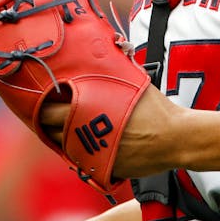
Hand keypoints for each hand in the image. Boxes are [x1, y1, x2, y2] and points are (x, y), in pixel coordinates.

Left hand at [41, 87, 183, 178]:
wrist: (176, 139)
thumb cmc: (158, 110)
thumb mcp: (134, 84)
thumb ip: (115, 74)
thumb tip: (112, 51)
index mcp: (90, 111)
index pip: (51, 110)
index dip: (44, 106)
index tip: (43, 101)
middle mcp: (87, 135)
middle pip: (53, 130)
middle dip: (47, 123)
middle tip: (46, 116)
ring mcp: (94, 154)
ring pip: (65, 148)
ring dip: (61, 139)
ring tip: (62, 130)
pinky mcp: (104, 169)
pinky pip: (83, 162)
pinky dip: (80, 153)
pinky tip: (85, 144)